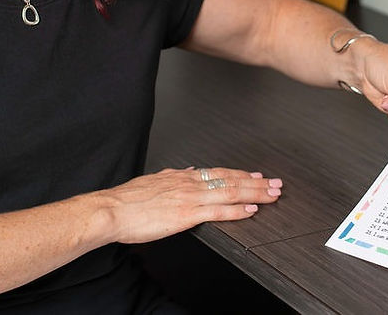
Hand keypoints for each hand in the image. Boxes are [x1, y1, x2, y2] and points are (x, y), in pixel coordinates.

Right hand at [102, 167, 281, 243]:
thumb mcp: (153, 181)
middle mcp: (190, 183)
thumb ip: (173, 177)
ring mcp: (190, 198)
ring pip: (230, 192)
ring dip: (255, 193)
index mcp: (182, 177)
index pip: (219, 172)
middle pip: (230, 179)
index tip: (256, 175)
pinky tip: (251, 210)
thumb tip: (188, 172)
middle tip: (275, 183)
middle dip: (256, 181)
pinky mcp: (187, 214)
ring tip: (272, 194)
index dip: (240, 173)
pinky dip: (238, 210)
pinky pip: (219, 211)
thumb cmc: (127, 200)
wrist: (112, 210)